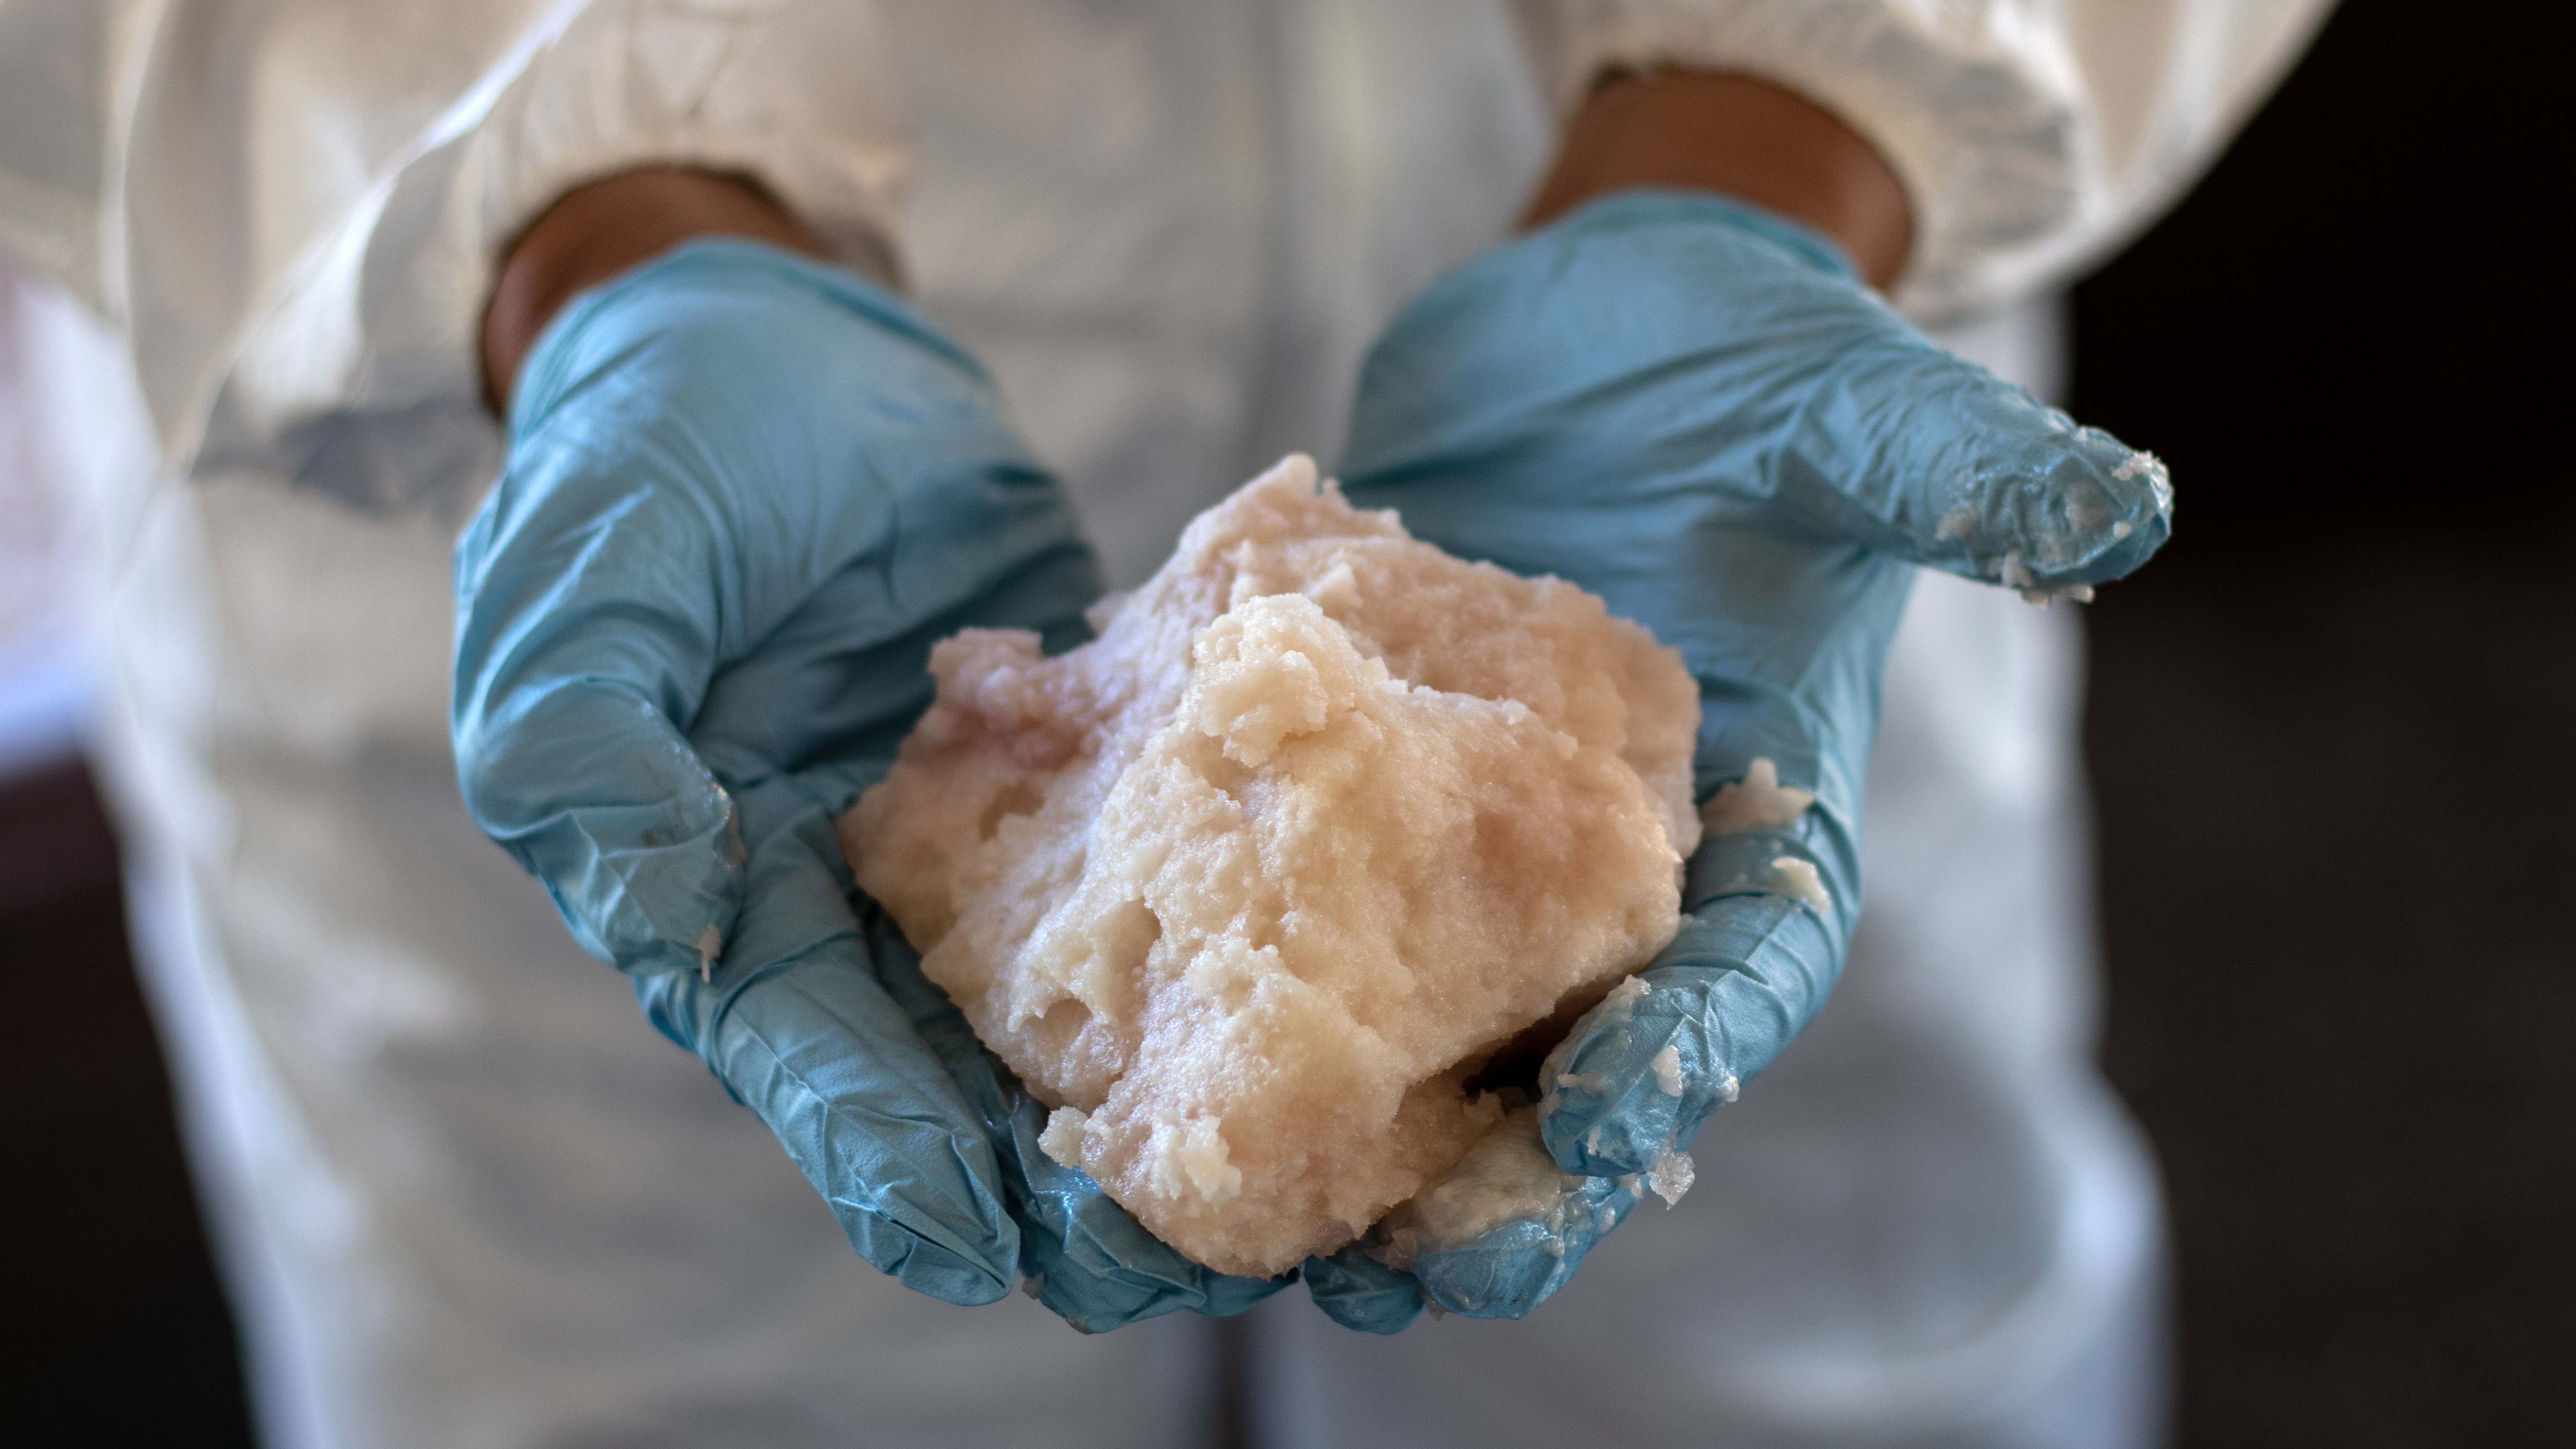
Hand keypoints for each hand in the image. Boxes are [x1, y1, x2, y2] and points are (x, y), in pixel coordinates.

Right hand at [453, 181, 1287, 1329]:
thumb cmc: (656, 438)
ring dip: (1154, 1098)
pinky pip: (1146, 876)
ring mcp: (967, 843)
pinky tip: (1323, 997)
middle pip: (943, 1075)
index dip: (877, 1151)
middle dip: (1043, 1178)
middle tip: (1160, 1258)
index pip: (798, 1052)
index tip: (971, 1239)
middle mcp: (844, 899)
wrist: (786, 330)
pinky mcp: (1073, 775)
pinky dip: (1221, 940)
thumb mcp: (587, 568)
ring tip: (1272, 1185)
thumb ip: (589, 738)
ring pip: (1062, 1007)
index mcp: (714, 883)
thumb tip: (663, 907)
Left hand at [1303, 75, 2168, 1330]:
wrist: (1591, 326)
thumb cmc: (1742, 361)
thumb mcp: (1846, 406)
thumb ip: (1950, 470)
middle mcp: (1626, 865)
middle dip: (1511, 1178)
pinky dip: (1243, 993)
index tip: (1602, 1119)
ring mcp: (1487, 843)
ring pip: (1435, 1031)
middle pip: (1583, 1054)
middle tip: (1416, 1267)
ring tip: (1265, 1240)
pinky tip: (1152, 1067)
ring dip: (1357, 1144)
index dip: (1689, 1055)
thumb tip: (2111, 509)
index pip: (1746, 969)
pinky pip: (1306, 914)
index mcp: (1759, 817)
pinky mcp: (1370, 796)